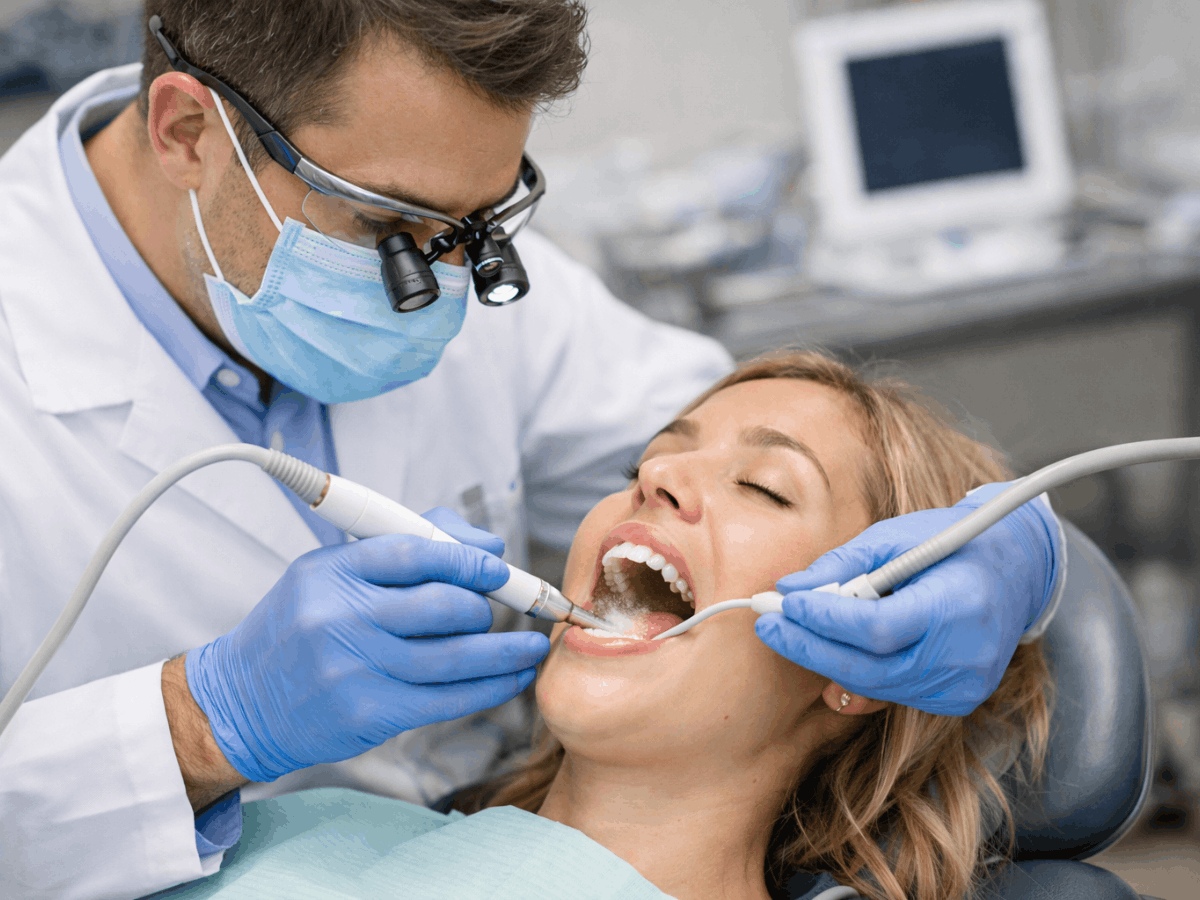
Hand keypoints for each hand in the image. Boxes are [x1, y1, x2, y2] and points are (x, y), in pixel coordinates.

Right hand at [184, 516, 548, 782]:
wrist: (242, 702)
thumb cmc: (299, 627)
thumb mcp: (330, 573)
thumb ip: (404, 547)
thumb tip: (486, 542)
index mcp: (331, 572)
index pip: (414, 552)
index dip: (467, 558)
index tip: (497, 566)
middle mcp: (340, 618)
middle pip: (441, 605)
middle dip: (484, 606)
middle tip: (502, 608)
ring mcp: (354, 669)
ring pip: (453, 656)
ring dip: (504, 651)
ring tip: (531, 647)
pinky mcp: (368, 714)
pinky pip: (447, 699)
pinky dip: (489, 687)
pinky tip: (511, 678)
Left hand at [755, 483, 1059, 715]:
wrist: (1018, 570)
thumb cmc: (955, 542)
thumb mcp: (899, 536)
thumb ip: (843, 564)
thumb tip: (788, 587)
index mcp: (958, 605)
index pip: (878, 627)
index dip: (824, 619)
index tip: (783, 603)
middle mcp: (965, 656)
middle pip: (869, 667)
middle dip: (809, 646)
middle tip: (767, 622)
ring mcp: (963, 685)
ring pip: (875, 686)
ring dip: (825, 660)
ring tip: (789, 631)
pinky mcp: (956, 700)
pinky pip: (891, 693)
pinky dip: (856, 673)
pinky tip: (828, 652)